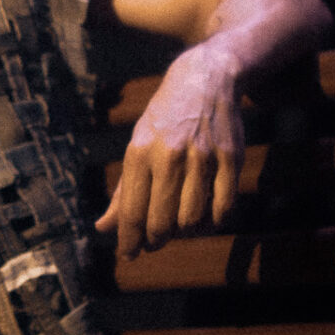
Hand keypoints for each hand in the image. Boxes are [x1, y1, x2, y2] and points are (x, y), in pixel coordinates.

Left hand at [95, 40, 244, 258]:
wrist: (205, 80)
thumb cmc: (164, 119)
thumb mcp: (136, 144)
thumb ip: (123, 190)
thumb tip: (103, 228)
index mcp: (139, 151)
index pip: (132, 211)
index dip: (129, 241)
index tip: (128, 254)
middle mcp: (170, 155)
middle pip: (161, 221)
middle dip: (154, 240)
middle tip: (153, 242)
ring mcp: (203, 157)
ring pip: (192, 219)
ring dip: (183, 233)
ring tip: (178, 228)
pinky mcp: (231, 158)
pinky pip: (223, 208)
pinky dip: (212, 223)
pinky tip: (204, 219)